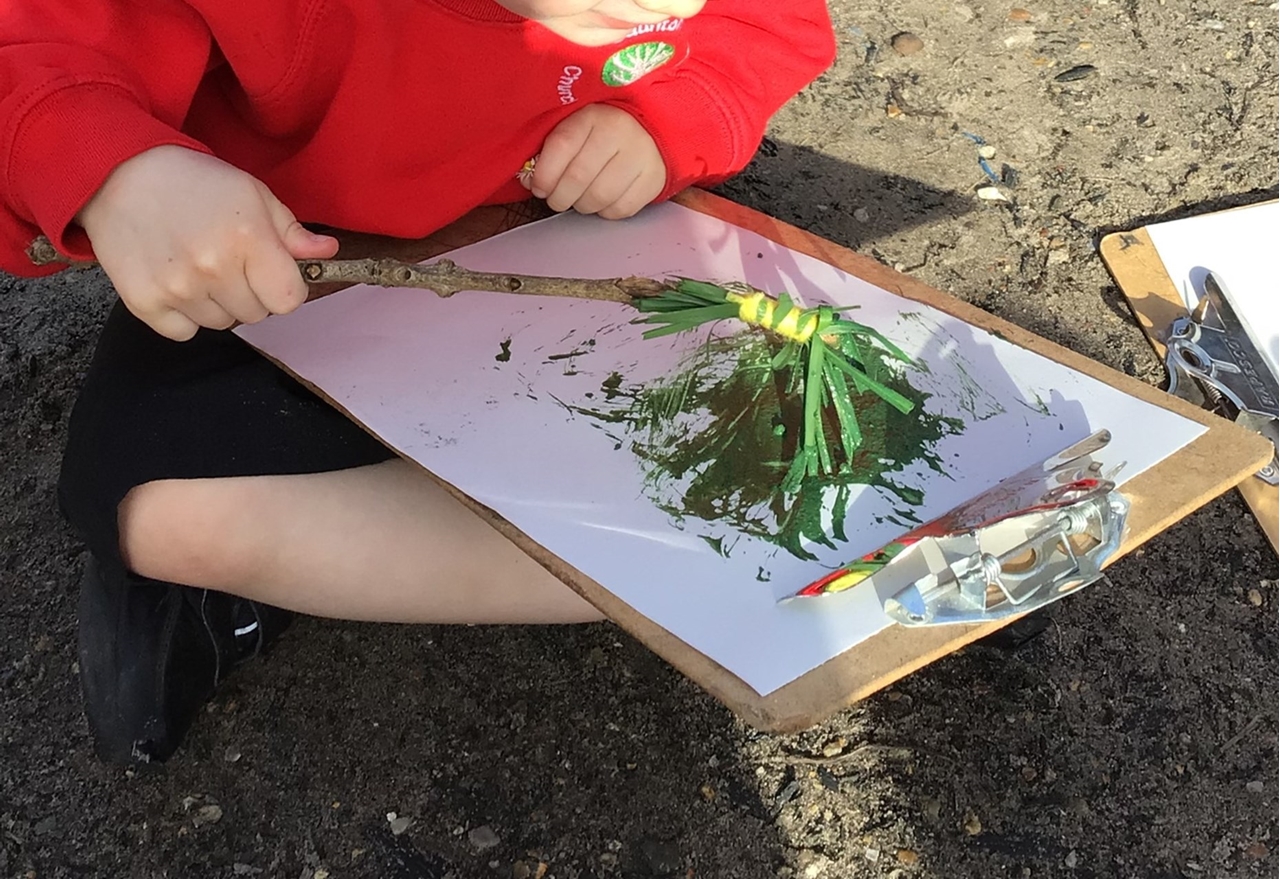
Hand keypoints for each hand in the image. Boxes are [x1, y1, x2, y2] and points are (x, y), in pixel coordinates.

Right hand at [76, 146, 337, 340]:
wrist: (118, 173)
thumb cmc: (195, 182)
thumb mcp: (253, 194)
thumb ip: (292, 232)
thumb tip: (328, 252)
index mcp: (250, 240)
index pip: (289, 301)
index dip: (284, 288)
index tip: (269, 272)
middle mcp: (214, 268)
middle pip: (256, 315)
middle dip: (249, 292)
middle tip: (226, 260)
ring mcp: (177, 289)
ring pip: (221, 324)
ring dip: (216, 303)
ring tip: (197, 265)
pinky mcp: (144, 302)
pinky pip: (183, 332)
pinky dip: (183, 315)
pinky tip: (175, 280)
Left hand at [525, 104, 665, 219]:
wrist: (651, 130)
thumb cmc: (604, 132)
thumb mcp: (577, 127)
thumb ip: (553, 150)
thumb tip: (530, 180)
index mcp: (593, 115)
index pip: (561, 146)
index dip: (544, 174)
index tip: (539, 187)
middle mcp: (619, 132)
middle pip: (578, 177)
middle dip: (560, 196)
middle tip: (557, 199)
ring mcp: (640, 156)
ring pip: (599, 197)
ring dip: (582, 205)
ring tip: (580, 199)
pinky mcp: (654, 179)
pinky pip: (620, 209)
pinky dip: (605, 211)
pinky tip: (603, 201)